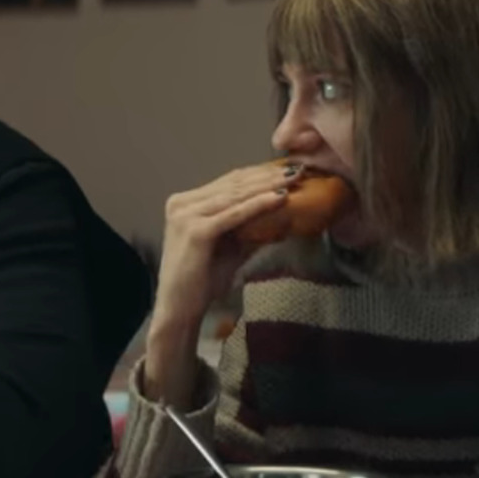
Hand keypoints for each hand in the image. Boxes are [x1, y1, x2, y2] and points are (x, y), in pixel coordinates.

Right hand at [145, 162, 298, 405]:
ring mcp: (185, 215)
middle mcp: (181, 204)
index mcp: (185, 203)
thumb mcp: (230, 246)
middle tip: (298, 168)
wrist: (180, 309)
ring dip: (268, 186)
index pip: (229, 182)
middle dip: (267, 175)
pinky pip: (234, 214)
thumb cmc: (202, 280)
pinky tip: (280, 198)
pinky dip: (258, 205)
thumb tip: (283, 213)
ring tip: (294, 178)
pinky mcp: (195, 231)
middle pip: (233, 184)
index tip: (287, 169)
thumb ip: (250, 227)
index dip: (259, 174)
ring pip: (235, 195)